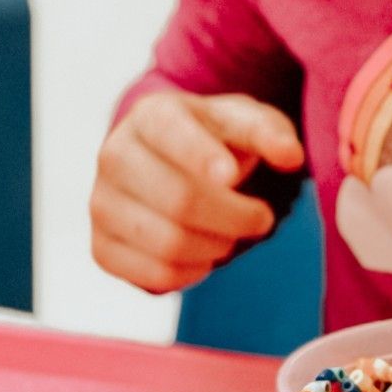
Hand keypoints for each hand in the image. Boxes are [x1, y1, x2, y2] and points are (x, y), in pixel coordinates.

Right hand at [91, 90, 304, 293]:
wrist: (167, 161)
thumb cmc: (214, 140)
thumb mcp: (244, 122)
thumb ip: (268, 132)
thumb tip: (290, 155)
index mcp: (150, 115)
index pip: (171, 135)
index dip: (200, 157)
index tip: (232, 177)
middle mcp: (114, 155)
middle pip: (178, 199)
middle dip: (234, 218)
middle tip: (260, 218)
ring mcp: (101, 202)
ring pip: (168, 244)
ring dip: (216, 248)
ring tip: (229, 235)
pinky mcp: (101, 245)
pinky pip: (153, 275)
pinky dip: (191, 273)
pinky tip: (202, 255)